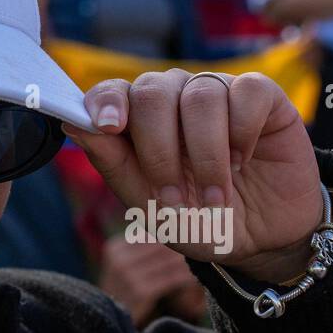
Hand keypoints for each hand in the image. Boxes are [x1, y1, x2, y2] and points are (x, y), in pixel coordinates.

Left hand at [65, 70, 322, 285]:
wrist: (261, 241)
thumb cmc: (198, 218)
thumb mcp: (149, 204)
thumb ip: (112, 162)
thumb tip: (70, 122)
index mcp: (139, 118)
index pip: (113, 91)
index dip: (106, 102)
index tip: (106, 126)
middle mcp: (175, 97)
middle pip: (152, 91)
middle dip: (159, 148)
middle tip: (173, 196)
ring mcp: (218, 92)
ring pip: (200, 94)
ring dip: (206, 153)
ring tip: (216, 195)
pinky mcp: (262, 96)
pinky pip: (247, 91)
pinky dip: (242, 130)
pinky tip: (243, 159)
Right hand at [99, 235, 199, 326]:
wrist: (115, 329)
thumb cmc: (129, 296)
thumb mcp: (129, 269)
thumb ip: (147, 253)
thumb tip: (180, 232)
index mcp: (116, 248)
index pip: (151, 234)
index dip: (175, 233)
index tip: (197, 233)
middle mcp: (119, 258)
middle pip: (160, 247)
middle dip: (185, 245)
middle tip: (208, 244)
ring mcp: (127, 275)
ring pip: (168, 262)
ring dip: (190, 261)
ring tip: (207, 259)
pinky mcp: (139, 292)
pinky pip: (170, 280)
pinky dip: (186, 278)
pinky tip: (197, 279)